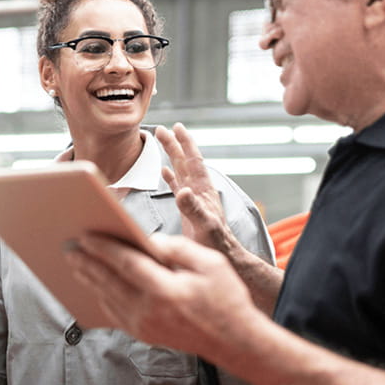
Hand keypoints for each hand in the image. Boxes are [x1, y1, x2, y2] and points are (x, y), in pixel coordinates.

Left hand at [66, 232, 255, 358]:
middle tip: (69, 247)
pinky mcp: (144, 335)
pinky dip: (101, 297)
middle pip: (108, 282)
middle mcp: (150, 312)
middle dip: (86, 262)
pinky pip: (114, 314)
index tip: (85, 235)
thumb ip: (176, 248)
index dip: (103, 248)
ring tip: (75, 263)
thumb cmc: (226, 299)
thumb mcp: (210, 263)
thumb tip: (147, 241)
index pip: (126, 264)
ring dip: (89, 279)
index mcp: (166, 291)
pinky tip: (93, 285)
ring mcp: (145, 327)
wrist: (236, 343)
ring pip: (107, 299)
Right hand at [156, 123, 235, 253]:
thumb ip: (194, 208)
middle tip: (161, 129)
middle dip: (174, 145)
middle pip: (184, 161)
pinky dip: (170, 177)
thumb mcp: (205, 226)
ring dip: (171, 156)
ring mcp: (193, 199)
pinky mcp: (188, 208)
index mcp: (203, 191)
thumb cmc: (216, 244)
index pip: (194, 162)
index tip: (177, 128)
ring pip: (180, 171)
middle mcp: (198, 191)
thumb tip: (182, 190)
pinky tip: (164, 172)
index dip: (186, 144)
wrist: (222, 256)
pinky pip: (177, 187)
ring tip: (163, 142)